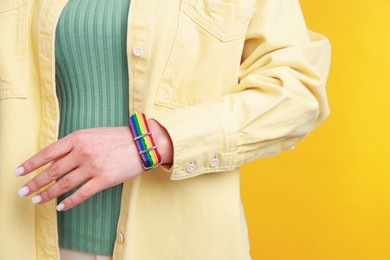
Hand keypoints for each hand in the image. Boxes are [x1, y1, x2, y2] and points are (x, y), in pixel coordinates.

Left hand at [15, 120, 172, 210]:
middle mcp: (83, 152)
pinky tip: (61, 207)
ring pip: (64, 184)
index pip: (48, 153)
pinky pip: (82, 194)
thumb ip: (73, 145)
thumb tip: (53, 160)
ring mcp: (93, 166)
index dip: (31, 164)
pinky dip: (69, 202)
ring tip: (37, 200)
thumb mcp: (92, 134)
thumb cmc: (117, 137)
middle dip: (35, 183)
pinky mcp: (104, 179)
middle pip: (52, 171)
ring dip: (48, 194)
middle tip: (23, 191)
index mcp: (78, 138)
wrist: (142, 143)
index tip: (18, 172)